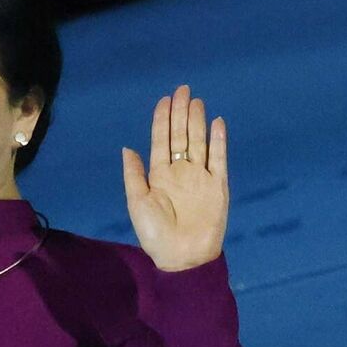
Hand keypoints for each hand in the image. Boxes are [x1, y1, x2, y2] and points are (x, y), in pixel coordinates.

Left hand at [121, 84, 228, 271]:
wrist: (182, 257)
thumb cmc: (155, 234)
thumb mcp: (137, 202)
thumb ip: (134, 175)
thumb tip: (127, 147)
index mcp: (159, 175)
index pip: (161, 141)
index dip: (161, 120)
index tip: (163, 100)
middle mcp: (180, 172)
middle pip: (180, 135)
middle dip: (180, 113)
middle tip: (182, 89)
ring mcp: (200, 177)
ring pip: (199, 142)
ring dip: (197, 121)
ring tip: (195, 101)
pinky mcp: (218, 185)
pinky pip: (219, 158)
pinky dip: (218, 140)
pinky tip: (217, 123)